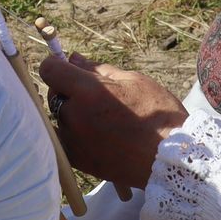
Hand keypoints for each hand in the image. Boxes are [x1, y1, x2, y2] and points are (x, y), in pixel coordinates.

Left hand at [39, 52, 187, 191]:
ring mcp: (73, 141)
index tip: (66, 67)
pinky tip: (95, 134)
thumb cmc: (159, 115)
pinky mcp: (78, 161)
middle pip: (53, 94)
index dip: (55, 65)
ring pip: (59, 118)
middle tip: (93, 95)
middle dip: (67, 89)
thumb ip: (98, 70)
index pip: (49, 70)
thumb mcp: (133, 81)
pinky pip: (64, 140)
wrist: (171, 158)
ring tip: (100, 118)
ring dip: (71, 113)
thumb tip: (74, 58)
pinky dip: (72, 133)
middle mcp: (74, 116)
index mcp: (88, 91)